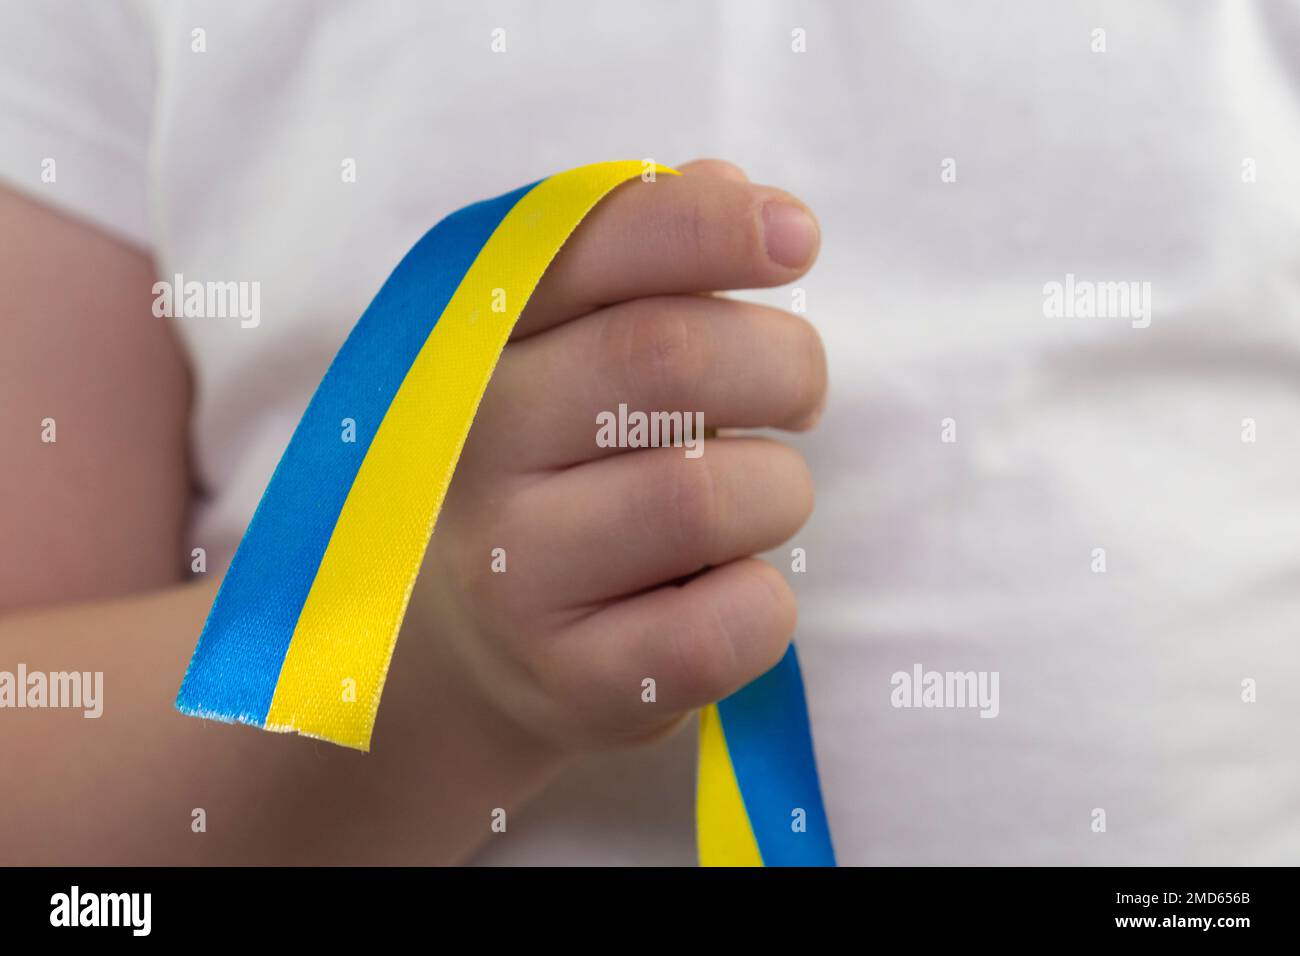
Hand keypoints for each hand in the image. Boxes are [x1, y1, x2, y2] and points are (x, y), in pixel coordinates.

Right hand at [411, 160, 825, 753]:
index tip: (796, 240)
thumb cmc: (546, 477)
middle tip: (794, 395)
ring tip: (742, 507)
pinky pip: (729, 625)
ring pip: (710, 495)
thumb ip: (641, 263)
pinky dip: (764, 603)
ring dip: (775, 492)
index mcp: (471, 344)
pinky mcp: (569, 682)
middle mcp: (468, 450)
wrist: (458, 654)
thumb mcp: (561, 357)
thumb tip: (743, 195)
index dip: (709, 225)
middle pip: (666, 357)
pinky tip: (720, 594)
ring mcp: (509, 575)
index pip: (587, 244)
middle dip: (781, 364)